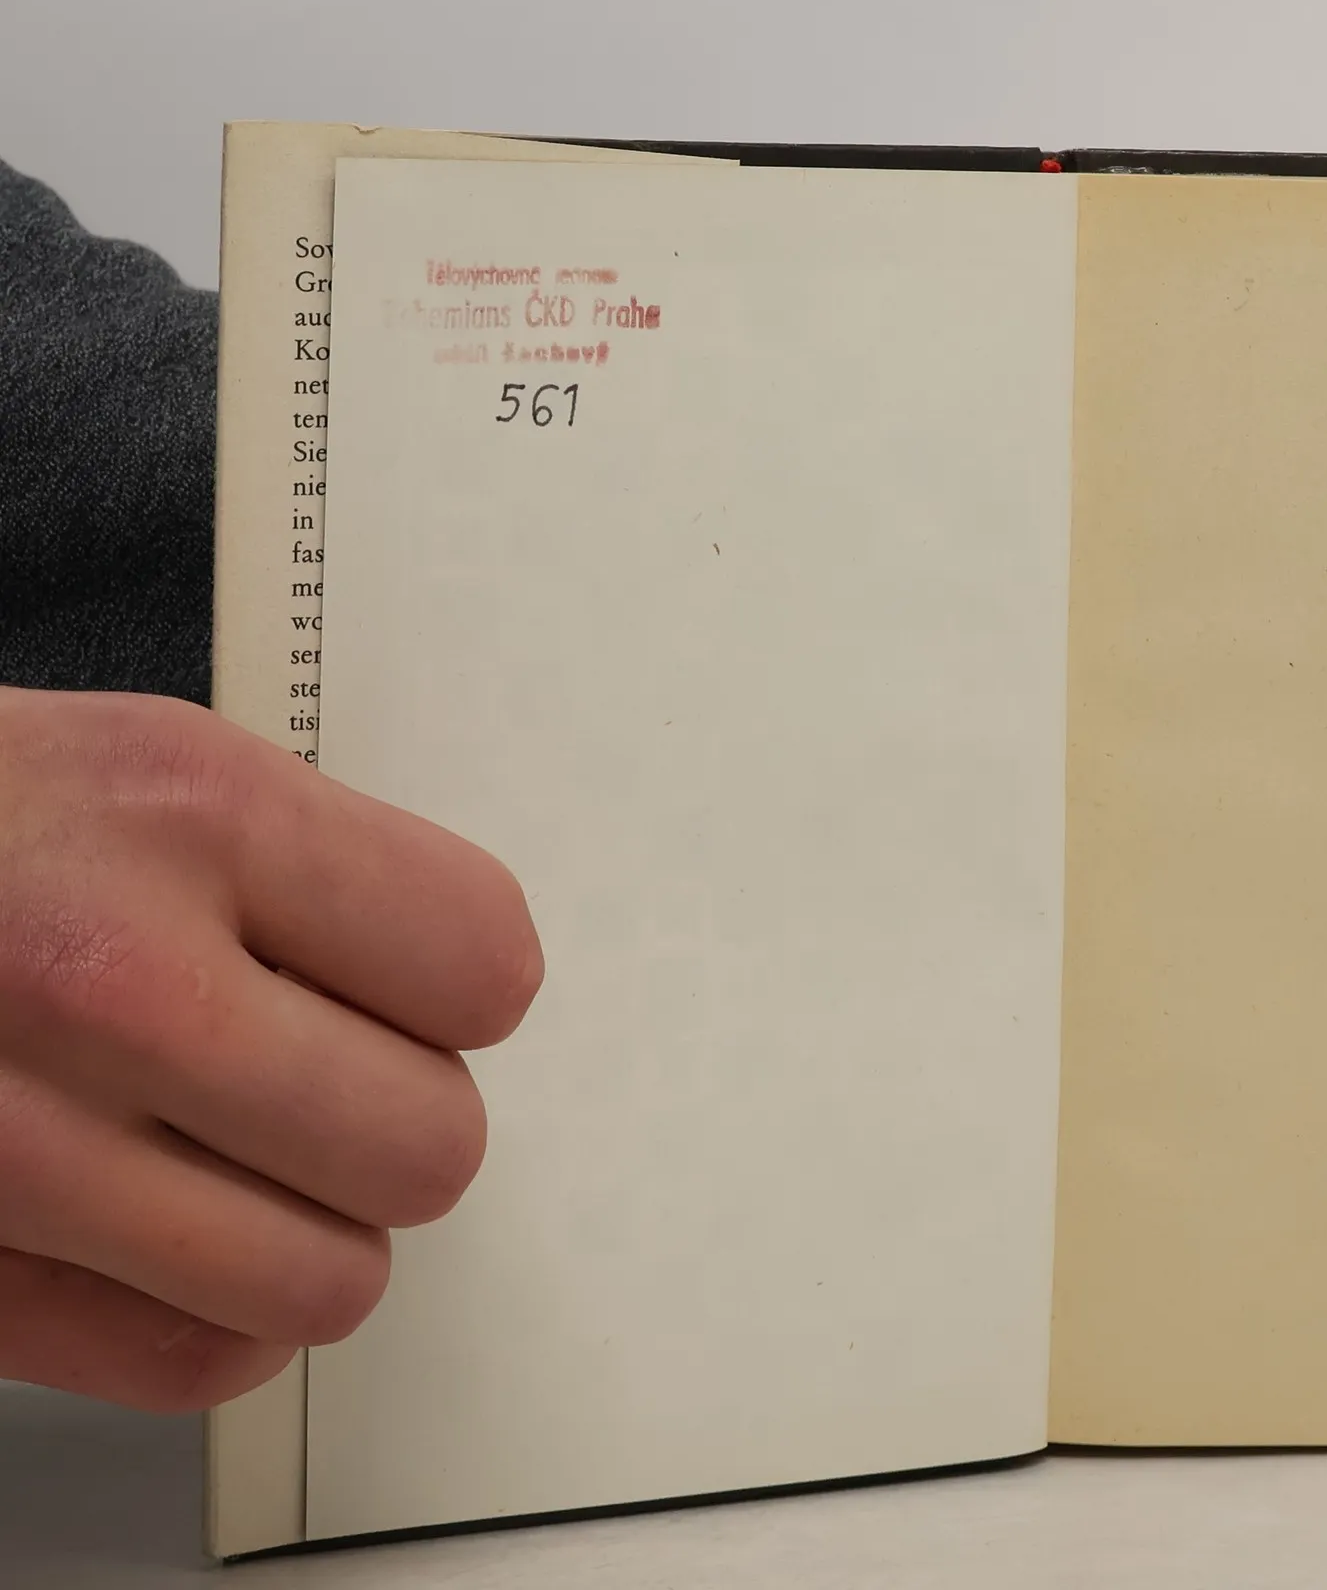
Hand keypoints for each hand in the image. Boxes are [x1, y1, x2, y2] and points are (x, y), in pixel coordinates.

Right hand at [0, 687, 541, 1411]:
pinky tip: (172, 1222)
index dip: (460, 983)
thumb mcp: (158, 764)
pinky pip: (197, 1361)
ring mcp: (15, 1146)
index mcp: (192, 816)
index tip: (416, 980)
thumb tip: (464, 992)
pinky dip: (216, 1311)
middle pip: (428, 1143)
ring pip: (332, 1280)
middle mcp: (108, 980)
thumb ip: (321, 875)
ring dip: (315, 1223)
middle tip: (324, 1067)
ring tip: (243, 1147)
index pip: (481, 964)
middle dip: (397, 1113)